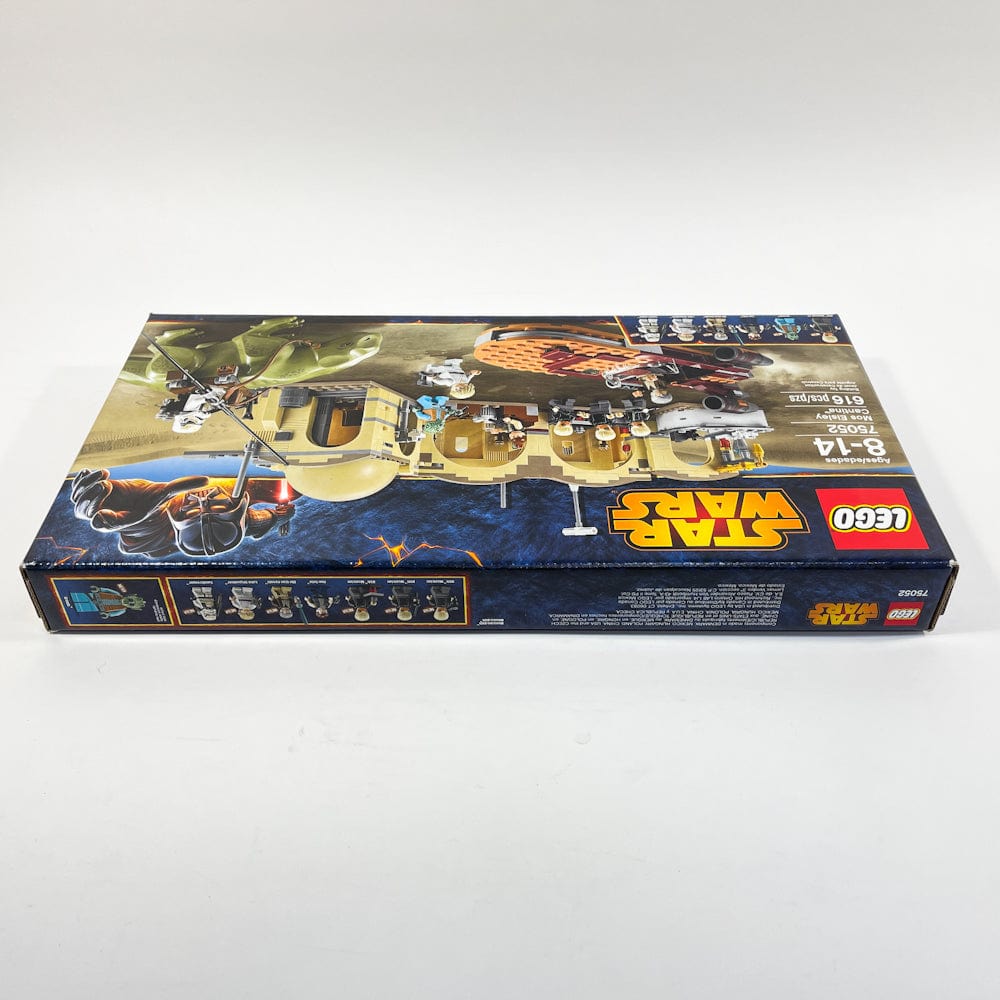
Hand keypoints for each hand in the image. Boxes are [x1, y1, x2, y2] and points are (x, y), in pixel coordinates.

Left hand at [71, 469, 209, 529]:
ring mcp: (94, 505)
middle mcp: (102, 516)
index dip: (99, 515)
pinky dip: (81, 480)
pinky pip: (77, 490)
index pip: (100, 523)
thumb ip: (182, 487)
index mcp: (118, 521)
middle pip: (85, 511)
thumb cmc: (151, 500)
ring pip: (79, 501)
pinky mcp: (89, 495)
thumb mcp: (165, 493)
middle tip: (105, 483)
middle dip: (92, 496)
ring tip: (103, 475)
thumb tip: (207, 479)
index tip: (105, 501)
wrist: (141, 499)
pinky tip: (91, 472)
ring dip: (86, 486)